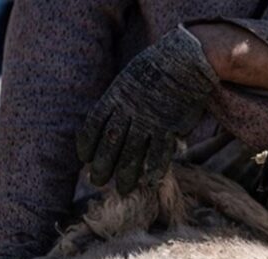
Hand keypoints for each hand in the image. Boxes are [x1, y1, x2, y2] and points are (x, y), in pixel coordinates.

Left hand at [76, 26, 218, 193]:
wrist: (184, 60)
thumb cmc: (157, 67)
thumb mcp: (129, 77)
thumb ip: (120, 98)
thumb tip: (110, 117)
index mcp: (115, 96)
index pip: (94, 125)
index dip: (87, 144)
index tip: (84, 159)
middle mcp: (129, 111)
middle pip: (110, 144)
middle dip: (102, 166)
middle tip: (96, 182)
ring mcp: (149, 120)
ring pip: (132, 153)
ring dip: (126, 174)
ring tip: (122, 189)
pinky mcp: (168, 126)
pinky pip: (159, 153)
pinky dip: (153, 169)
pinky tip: (148, 181)